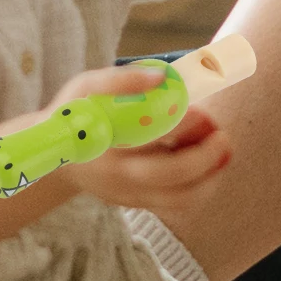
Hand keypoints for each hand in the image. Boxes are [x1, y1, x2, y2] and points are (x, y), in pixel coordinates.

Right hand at [47, 63, 232, 214]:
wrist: (56, 158)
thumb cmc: (77, 114)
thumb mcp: (87, 88)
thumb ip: (122, 80)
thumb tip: (162, 76)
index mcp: (104, 142)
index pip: (147, 138)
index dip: (179, 126)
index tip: (201, 111)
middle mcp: (117, 174)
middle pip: (169, 175)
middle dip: (204, 158)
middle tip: (223, 136)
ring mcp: (128, 194)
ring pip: (179, 198)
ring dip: (210, 177)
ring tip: (224, 152)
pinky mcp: (137, 203)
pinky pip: (177, 205)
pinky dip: (202, 187)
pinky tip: (211, 166)